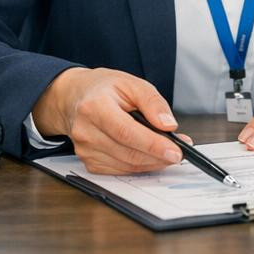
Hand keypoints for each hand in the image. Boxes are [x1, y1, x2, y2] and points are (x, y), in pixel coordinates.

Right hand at [32, 67, 186, 174]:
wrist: (75, 97)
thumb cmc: (104, 89)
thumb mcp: (131, 83)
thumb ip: (152, 102)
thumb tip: (168, 125)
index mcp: (95, 106)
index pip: (127, 132)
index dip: (153, 145)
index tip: (176, 151)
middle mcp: (85, 131)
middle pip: (128, 153)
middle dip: (158, 156)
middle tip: (179, 152)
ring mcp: (85, 150)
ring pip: (127, 165)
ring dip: (152, 162)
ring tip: (167, 151)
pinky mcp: (88, 162)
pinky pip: (120, 170)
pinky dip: (139, 165)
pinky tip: (148, 155)